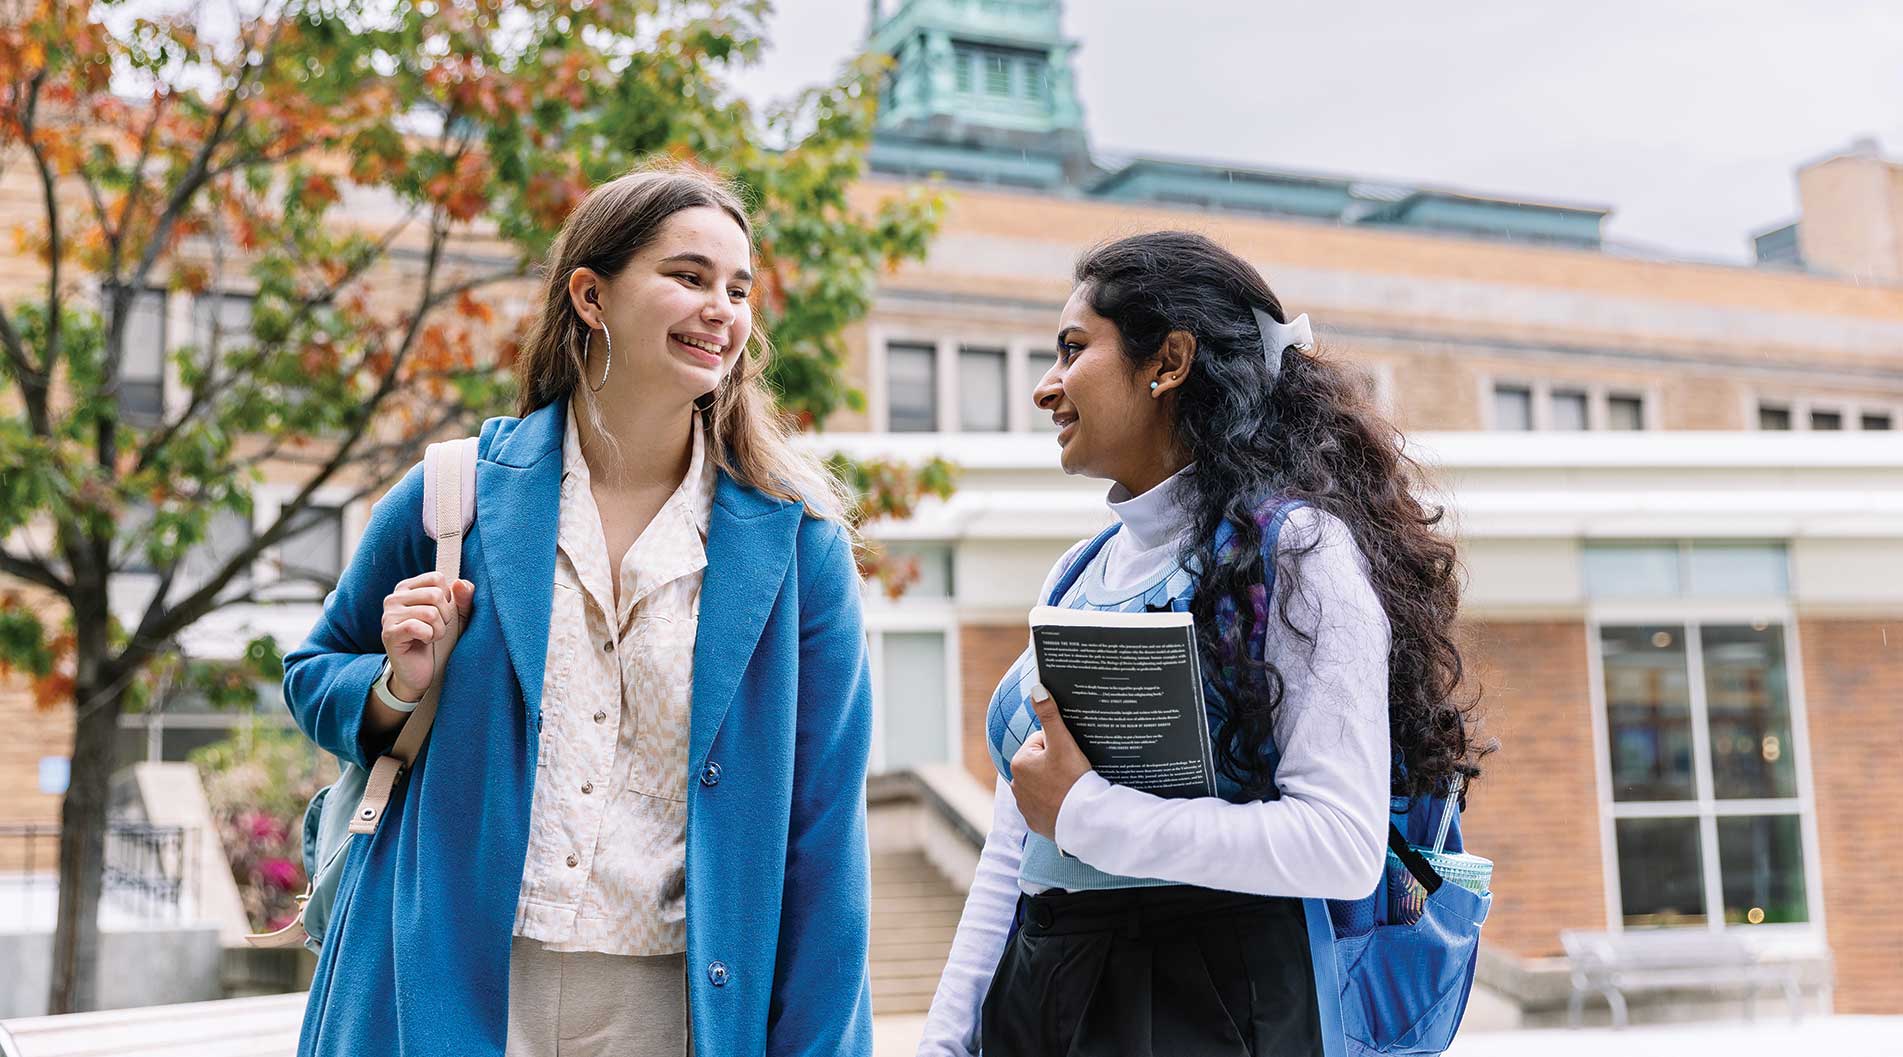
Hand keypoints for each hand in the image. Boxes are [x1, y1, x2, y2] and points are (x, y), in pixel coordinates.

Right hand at [380, 572, 473, 700]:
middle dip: (444, 616)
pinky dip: (429, 637)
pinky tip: (422, 642)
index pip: (436, 578)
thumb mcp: (457, 617)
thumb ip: (464, 598)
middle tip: (435, 629)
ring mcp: (388, 615)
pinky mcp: (389, 633)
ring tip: (429, 637)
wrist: (422, 672)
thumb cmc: (438, 641)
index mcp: (407, 588)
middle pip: (435, 594)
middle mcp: (393, 598)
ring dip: (438, 630)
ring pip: (430, 612)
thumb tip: (461, 582)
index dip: (447, 599)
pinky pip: (418, 627)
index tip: (439, 614)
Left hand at [1009, 684, 1093, 840]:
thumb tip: (1036, 687)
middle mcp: (1015, 784)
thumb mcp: (1062, 743)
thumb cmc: (1072, 778)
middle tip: (1073, 772)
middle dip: (1056, 765)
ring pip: (1044, 784)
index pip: (1042, 743)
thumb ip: (1049, 714)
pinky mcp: (1035, 821)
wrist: (1083, 819)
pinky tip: (1067, 803)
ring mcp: (1024, 805)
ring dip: (1055, 783)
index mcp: (1019, 762)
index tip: (1070, 757)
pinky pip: (1045, 806)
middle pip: (1042, 764)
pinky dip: (1055, 803)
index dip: (1060, 746)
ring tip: (1071, 787)